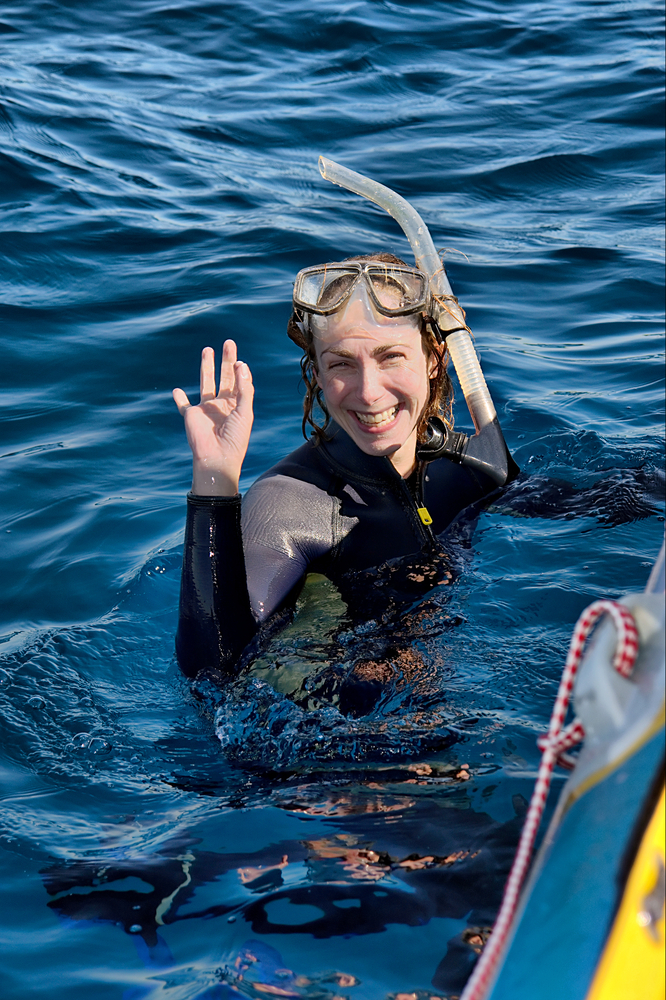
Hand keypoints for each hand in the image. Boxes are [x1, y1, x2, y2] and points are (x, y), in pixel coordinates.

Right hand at [173, 340, 253, 495]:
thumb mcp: (244, 411)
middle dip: (226, 360)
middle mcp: (222, 404)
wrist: (217, 457)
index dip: (240, 369)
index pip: (239, 381)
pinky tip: (177, 390)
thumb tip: (241, 364)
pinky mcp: (191, 415)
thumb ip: (244, 389)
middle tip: (228, 342)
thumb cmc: (235, 438)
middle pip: (224, 376)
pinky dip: (179, 398)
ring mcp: (206, 409)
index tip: (239, 360)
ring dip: (206, 367)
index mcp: (237, 404)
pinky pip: (184, 405)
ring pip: (205, 383)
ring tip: (207, 350)